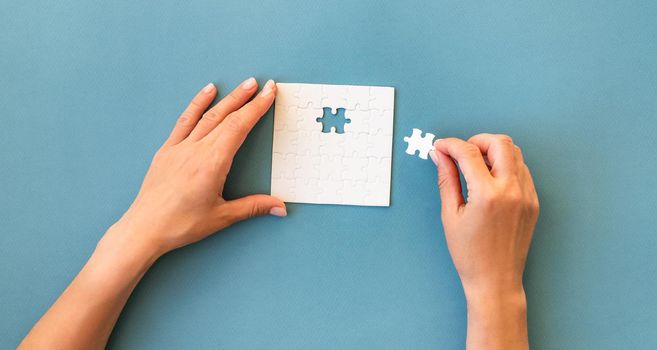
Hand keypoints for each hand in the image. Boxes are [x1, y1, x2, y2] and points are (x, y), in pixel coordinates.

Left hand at [108, 78, 285, 256]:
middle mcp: (195, 150)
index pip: (239, 127)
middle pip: (226, 116)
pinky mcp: (167, 151)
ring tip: (241, 85)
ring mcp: (179, 148)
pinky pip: (184, 121)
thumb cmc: (180, 224)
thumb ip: (253, 207)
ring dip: (227, 98)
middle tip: (262, 84)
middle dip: (246, 98)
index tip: (269, 93)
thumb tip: (280, 207)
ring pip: (207, 116)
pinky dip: (197, 105)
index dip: (256, 108)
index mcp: (212, 163)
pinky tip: (206, 93)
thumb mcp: (222, 217)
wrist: (144, 229)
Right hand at [431, 134, 538, 348]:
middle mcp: (512, 191)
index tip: (441, 147)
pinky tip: (489, 180)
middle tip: (461, 153)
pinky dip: (505, 167)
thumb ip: (447, 179)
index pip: (469, 152)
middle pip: (499, 143)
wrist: (496, 280)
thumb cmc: (470, 254)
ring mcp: (527, 195)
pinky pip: (522, 171)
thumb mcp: (450, 215)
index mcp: (487, 195)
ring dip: (493, 152)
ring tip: (474, 167)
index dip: (451, 145)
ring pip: (515, 153)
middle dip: (477, 141)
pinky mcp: (533, 202)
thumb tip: (440, 156)